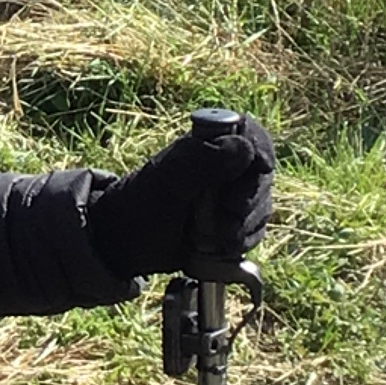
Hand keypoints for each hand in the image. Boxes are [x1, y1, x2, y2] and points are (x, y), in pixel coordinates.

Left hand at [86, 109, 274, 279]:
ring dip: (243, 228)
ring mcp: (231, 195)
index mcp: (208, 144)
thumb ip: (203, 160)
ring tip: (209, 238)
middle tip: (222, 222)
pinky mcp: (232, 222)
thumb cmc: (138, 206)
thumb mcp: (168, 182)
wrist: (122, 245)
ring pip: (261, 207)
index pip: (253, 136)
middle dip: (247, 203)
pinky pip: (255, 231)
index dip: (260, 154)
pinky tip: (218, 248)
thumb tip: (244, 146)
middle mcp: (225, 166)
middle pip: (262, 177)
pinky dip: (241, 242)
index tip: (257, 172)